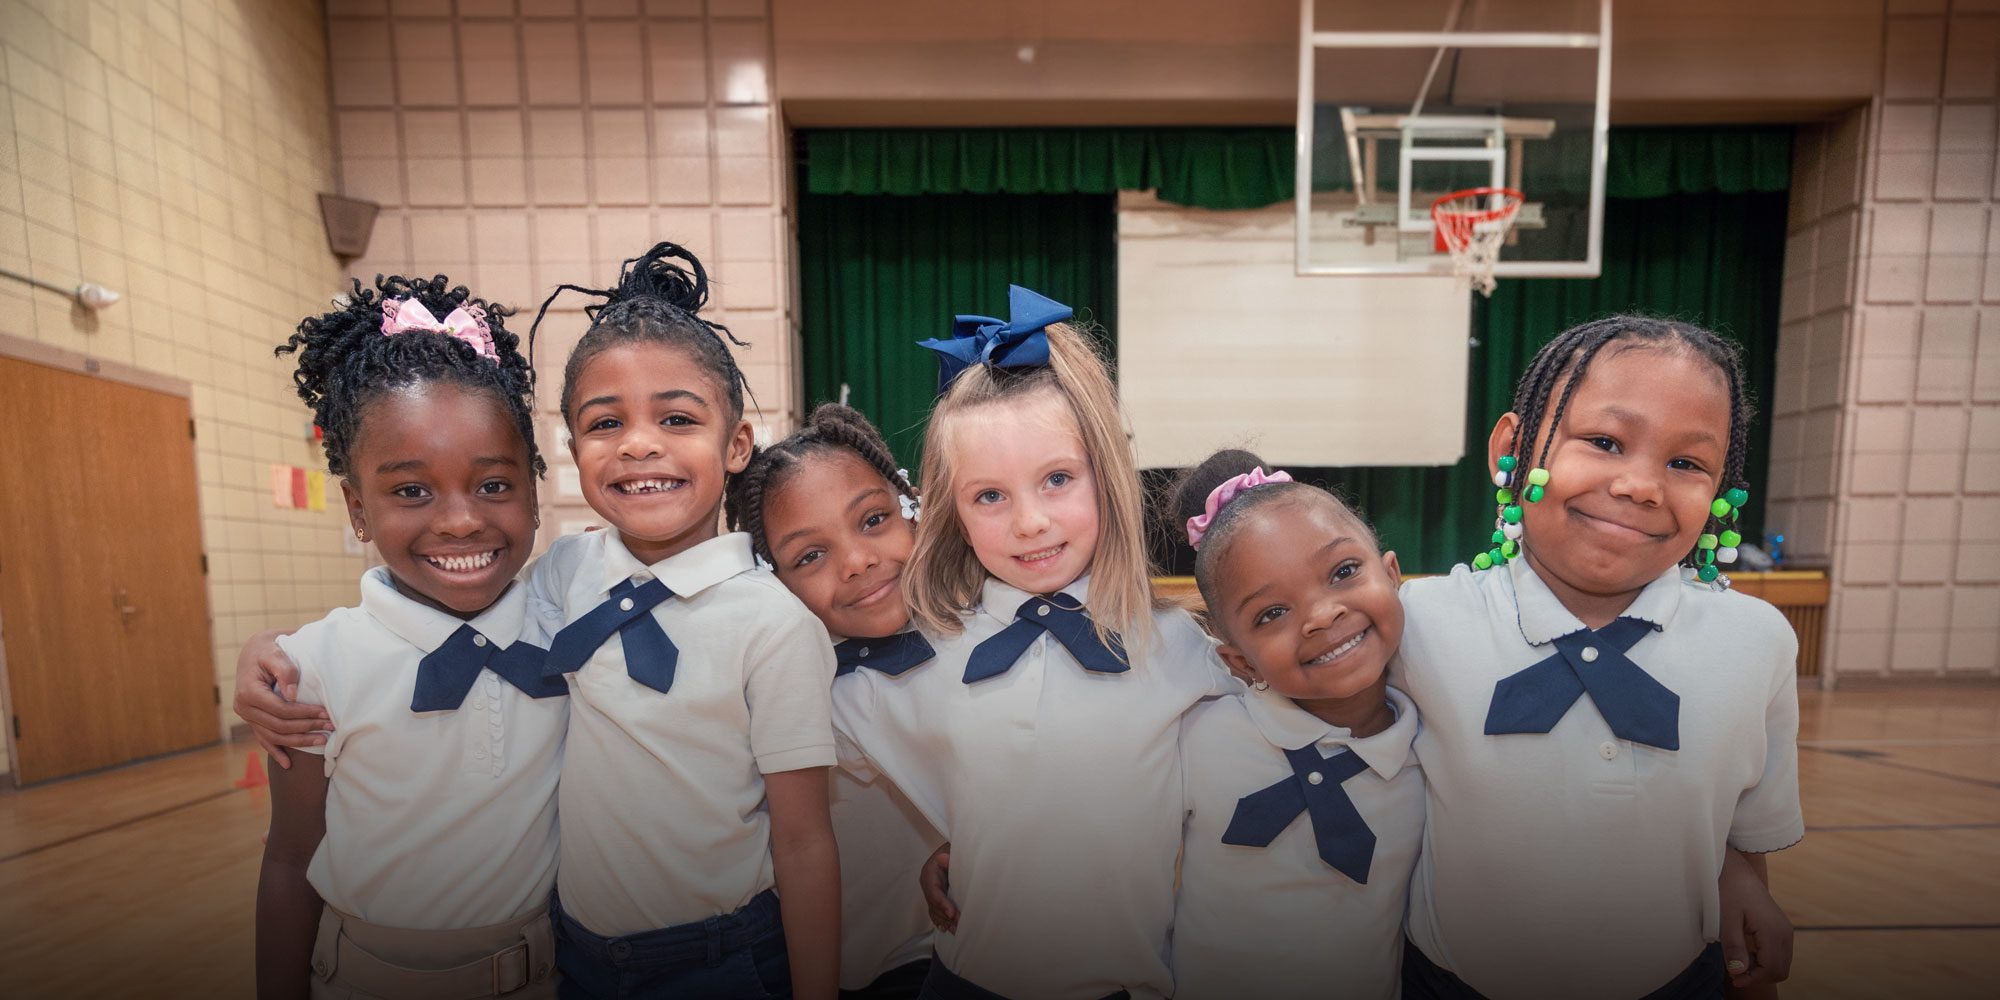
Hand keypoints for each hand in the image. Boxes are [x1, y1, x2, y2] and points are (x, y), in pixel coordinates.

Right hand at [232, 628, 323, 768]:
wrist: (255, 651)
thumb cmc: (268, 650)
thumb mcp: (275, 653)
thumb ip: (285, 670)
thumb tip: (293, 695)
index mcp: (249, 692)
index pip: (280, 709)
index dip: (304, 713)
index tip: (325, 713)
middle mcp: (244, 708)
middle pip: (279, 725)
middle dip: (307, 727)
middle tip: (330, 727)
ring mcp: (248, 717)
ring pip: (274, 736)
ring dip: (299, 741)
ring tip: (323, 741)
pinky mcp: (254, 720)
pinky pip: (264, 740)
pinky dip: (276, 752)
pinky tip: (288, 764)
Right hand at [919, 842, 957, 932]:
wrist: (953, 850)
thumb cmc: (954, 850)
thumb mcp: (952, 851)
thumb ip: (947, 856)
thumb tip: (943, 859)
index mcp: (929, 872)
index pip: (934, 891)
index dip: (942, 904)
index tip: (952, 914)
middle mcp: (927, 883)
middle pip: (934, 904)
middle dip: (945, 916)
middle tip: (958, 926)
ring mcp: (930, 890)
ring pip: (934, 909)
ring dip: (944, 921)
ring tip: (955, 931)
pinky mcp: (936, 895)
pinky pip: (935, 910)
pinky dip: (940, 919)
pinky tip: (946, 928)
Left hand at [1720, 851, 1791, 989]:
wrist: (1736, 870)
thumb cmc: (1728, 890)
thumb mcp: (1726, 918)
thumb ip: (1734, 946)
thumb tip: (1739, 972)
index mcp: (1773, 931)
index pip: (1771, 969)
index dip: (1753, 979)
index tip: (1733, 979)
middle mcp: (1785, 932)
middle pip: (1780, 971)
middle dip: (1759, 977)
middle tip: (1735, 972)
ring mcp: (1784, 930)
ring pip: (1781, 964)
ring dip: (1761, 970)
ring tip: (1738, 963)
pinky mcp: (1780, 928)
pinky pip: (1778, 954)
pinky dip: (1764, 961)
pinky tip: (1745, 954)